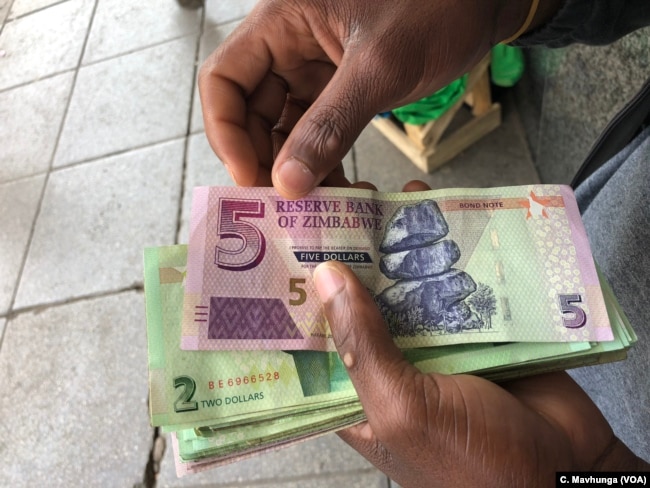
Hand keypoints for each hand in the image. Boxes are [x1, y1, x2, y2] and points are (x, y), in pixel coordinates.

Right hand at [199, 0, 541, 198]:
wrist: (484, 4)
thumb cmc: (436, 7)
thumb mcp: (380, 67)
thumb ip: (331, 124)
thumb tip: (288, 184)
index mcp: (282, 23)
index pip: (223, 80)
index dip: (226, 132)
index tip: (251, 178)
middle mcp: (288, 47)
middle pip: (249, 112)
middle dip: (263, 160)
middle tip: (283, 205)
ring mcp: (313, 71)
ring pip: (283, 129)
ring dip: (294, 169)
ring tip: (315, 206)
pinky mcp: (339, 90)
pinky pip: (316, 133)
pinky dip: (322, 163)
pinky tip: (339, 190)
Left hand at [312, 182, 647, 486]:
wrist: (566, 471)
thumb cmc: (474, 462)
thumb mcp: (403, 408)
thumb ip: (363, 346)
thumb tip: (326, 277)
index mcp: (357, 393)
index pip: (315, 336)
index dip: (301, 293)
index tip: (290, 240)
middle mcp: (389, 364)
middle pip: (361, 302)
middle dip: (353, 256)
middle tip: (342, 204)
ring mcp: (432, 344)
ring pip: (407, 285)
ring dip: (401, 245)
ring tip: (388, 199)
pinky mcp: (473, 329)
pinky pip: (454, 282)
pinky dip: (448, 251)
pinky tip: (439, 213)